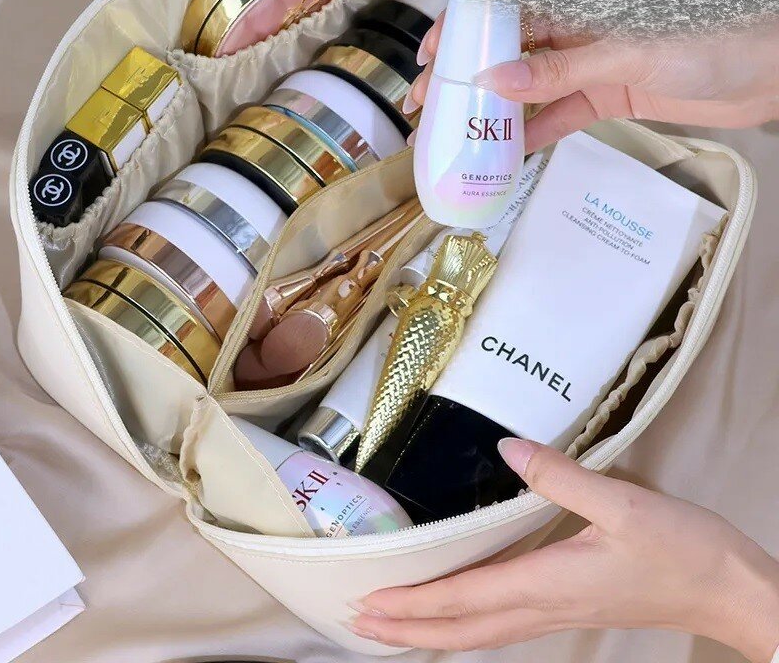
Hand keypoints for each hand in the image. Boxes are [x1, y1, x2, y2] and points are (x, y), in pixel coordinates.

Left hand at [351, 439, 778, 660]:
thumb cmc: (680, 547)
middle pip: (462, 629)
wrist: (727, 590)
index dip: (414, 604)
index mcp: (548, 581)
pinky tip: (456, 616)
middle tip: (357, 623)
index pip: (465, 597)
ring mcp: (556, 613)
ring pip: (479, 634)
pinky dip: (464, 626)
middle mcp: (544, 606)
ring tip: (392, 626)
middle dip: (408, 630)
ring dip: (431, 632)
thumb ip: (561, 476)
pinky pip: (501, 626)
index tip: (369, 604)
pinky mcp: (569, 608)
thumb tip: (507, 450)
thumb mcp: (622, 502)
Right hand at [404, 15, 778, 151]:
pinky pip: (560, 115)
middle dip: (467, 79)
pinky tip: (508, 152)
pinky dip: (535, 135)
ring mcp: (591, 65)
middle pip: (508, 54)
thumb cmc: (713, 36)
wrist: (766, 70)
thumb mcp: (627, 50)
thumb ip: (562, 68)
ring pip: (529, 90)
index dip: (464, 32)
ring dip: (494, 114)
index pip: (506, 11)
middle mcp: (578, 31)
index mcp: (579, 4)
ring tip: (459, 135)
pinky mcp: (607, 95)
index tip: (433, 56)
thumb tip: (500, 80)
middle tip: (432, 106)